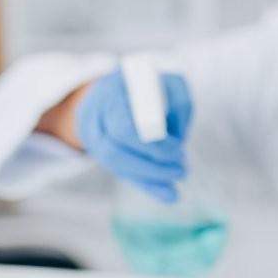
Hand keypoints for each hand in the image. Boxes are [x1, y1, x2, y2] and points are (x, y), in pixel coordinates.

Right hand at [74, 69, 191, 202]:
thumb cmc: (148, 85)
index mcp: (110, 94)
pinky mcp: (105, 153)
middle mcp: (96, 116)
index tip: (178, 149)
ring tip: (178, 180)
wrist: (112, 89)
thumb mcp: (169, 81)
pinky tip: (170, 195)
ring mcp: (95, 136)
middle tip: (182, 169)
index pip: (124, 129)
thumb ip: (179, 103)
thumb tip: (179, 138)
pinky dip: (149, 186)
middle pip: (116, 152)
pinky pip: (124, 173)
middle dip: (152, 165)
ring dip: (151, 177)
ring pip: (117, 165)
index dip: (152, 145)